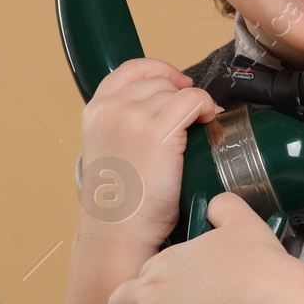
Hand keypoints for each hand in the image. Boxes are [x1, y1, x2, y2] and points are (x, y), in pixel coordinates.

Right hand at [79, 58, 218, 250]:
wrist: (118, 233)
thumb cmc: (120, 205)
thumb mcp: (110, 152)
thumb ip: (124, 126)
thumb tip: (163, 110)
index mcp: (95, 111)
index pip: (131, 70)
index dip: (160, 71)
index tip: (178, 83)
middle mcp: (110, 108)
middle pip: (158, 82)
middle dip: (179, 98)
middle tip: (191, 122)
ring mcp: (132, 117)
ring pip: (177, 93)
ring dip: (193, 109)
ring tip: (198, 133)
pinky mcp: (156, 131)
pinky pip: (194, 100)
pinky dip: (206, 107)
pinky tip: (208, 124)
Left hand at [100, 192, 292, 303]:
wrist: (263, 301)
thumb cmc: (258, 267)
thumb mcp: (243, 223)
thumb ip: (226, 208)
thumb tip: (217, 204)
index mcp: (169, 261)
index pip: (143, 275)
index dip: (147, 288)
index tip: (158, 300)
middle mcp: (151, 288)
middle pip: (118, 301)